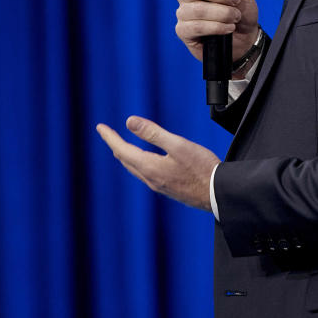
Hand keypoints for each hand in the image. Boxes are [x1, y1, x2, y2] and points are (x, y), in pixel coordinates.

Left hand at [96, 116, 220, 210]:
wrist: (218, 194)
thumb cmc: (202, 169)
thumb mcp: (178, 145)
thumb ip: (153, 133)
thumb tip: (129, 122)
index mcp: (150, 167)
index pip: (122, 150)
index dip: (110, 137)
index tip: (100, 127)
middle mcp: (151, 179)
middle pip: (126, 161)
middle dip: (116, 146)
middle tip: (109, 134)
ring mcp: (160, 186)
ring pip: (135, 169)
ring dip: (126, 156)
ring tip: (122, 147)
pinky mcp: (169, 189)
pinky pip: (145, 175)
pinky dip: (138, 164)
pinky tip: (145, 163)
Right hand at [175, 0, 259, 62]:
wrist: (244, 38)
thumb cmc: (241, 10)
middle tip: (236, 2)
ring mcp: (183, 12)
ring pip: (198, 9)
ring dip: (223, 13)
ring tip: (235, 17)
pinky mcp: (183, 30)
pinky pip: (197, 26)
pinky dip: (217, 27)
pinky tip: (228, 28)